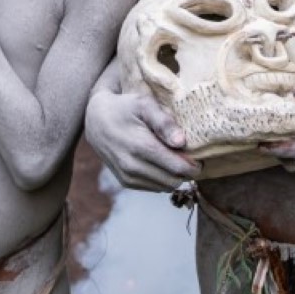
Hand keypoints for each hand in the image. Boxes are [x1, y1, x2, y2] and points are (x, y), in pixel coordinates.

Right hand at [85, 85, 200, 191]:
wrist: (96, 119)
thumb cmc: (124, 108)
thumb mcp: (144, 105)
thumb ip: (164, 122)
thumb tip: (181, 142)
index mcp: (141, 147)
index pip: (179, 168)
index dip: (194, 165)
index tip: (198, 156)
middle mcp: (133, 166)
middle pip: (174, 180)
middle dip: (186, 172)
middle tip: (188, 157)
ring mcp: (128, 176)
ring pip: (165, 187)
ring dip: (174, 177)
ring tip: (174, 159)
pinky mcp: (125, 182)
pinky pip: (154, 188)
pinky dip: (162, 179)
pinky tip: (161, 163)